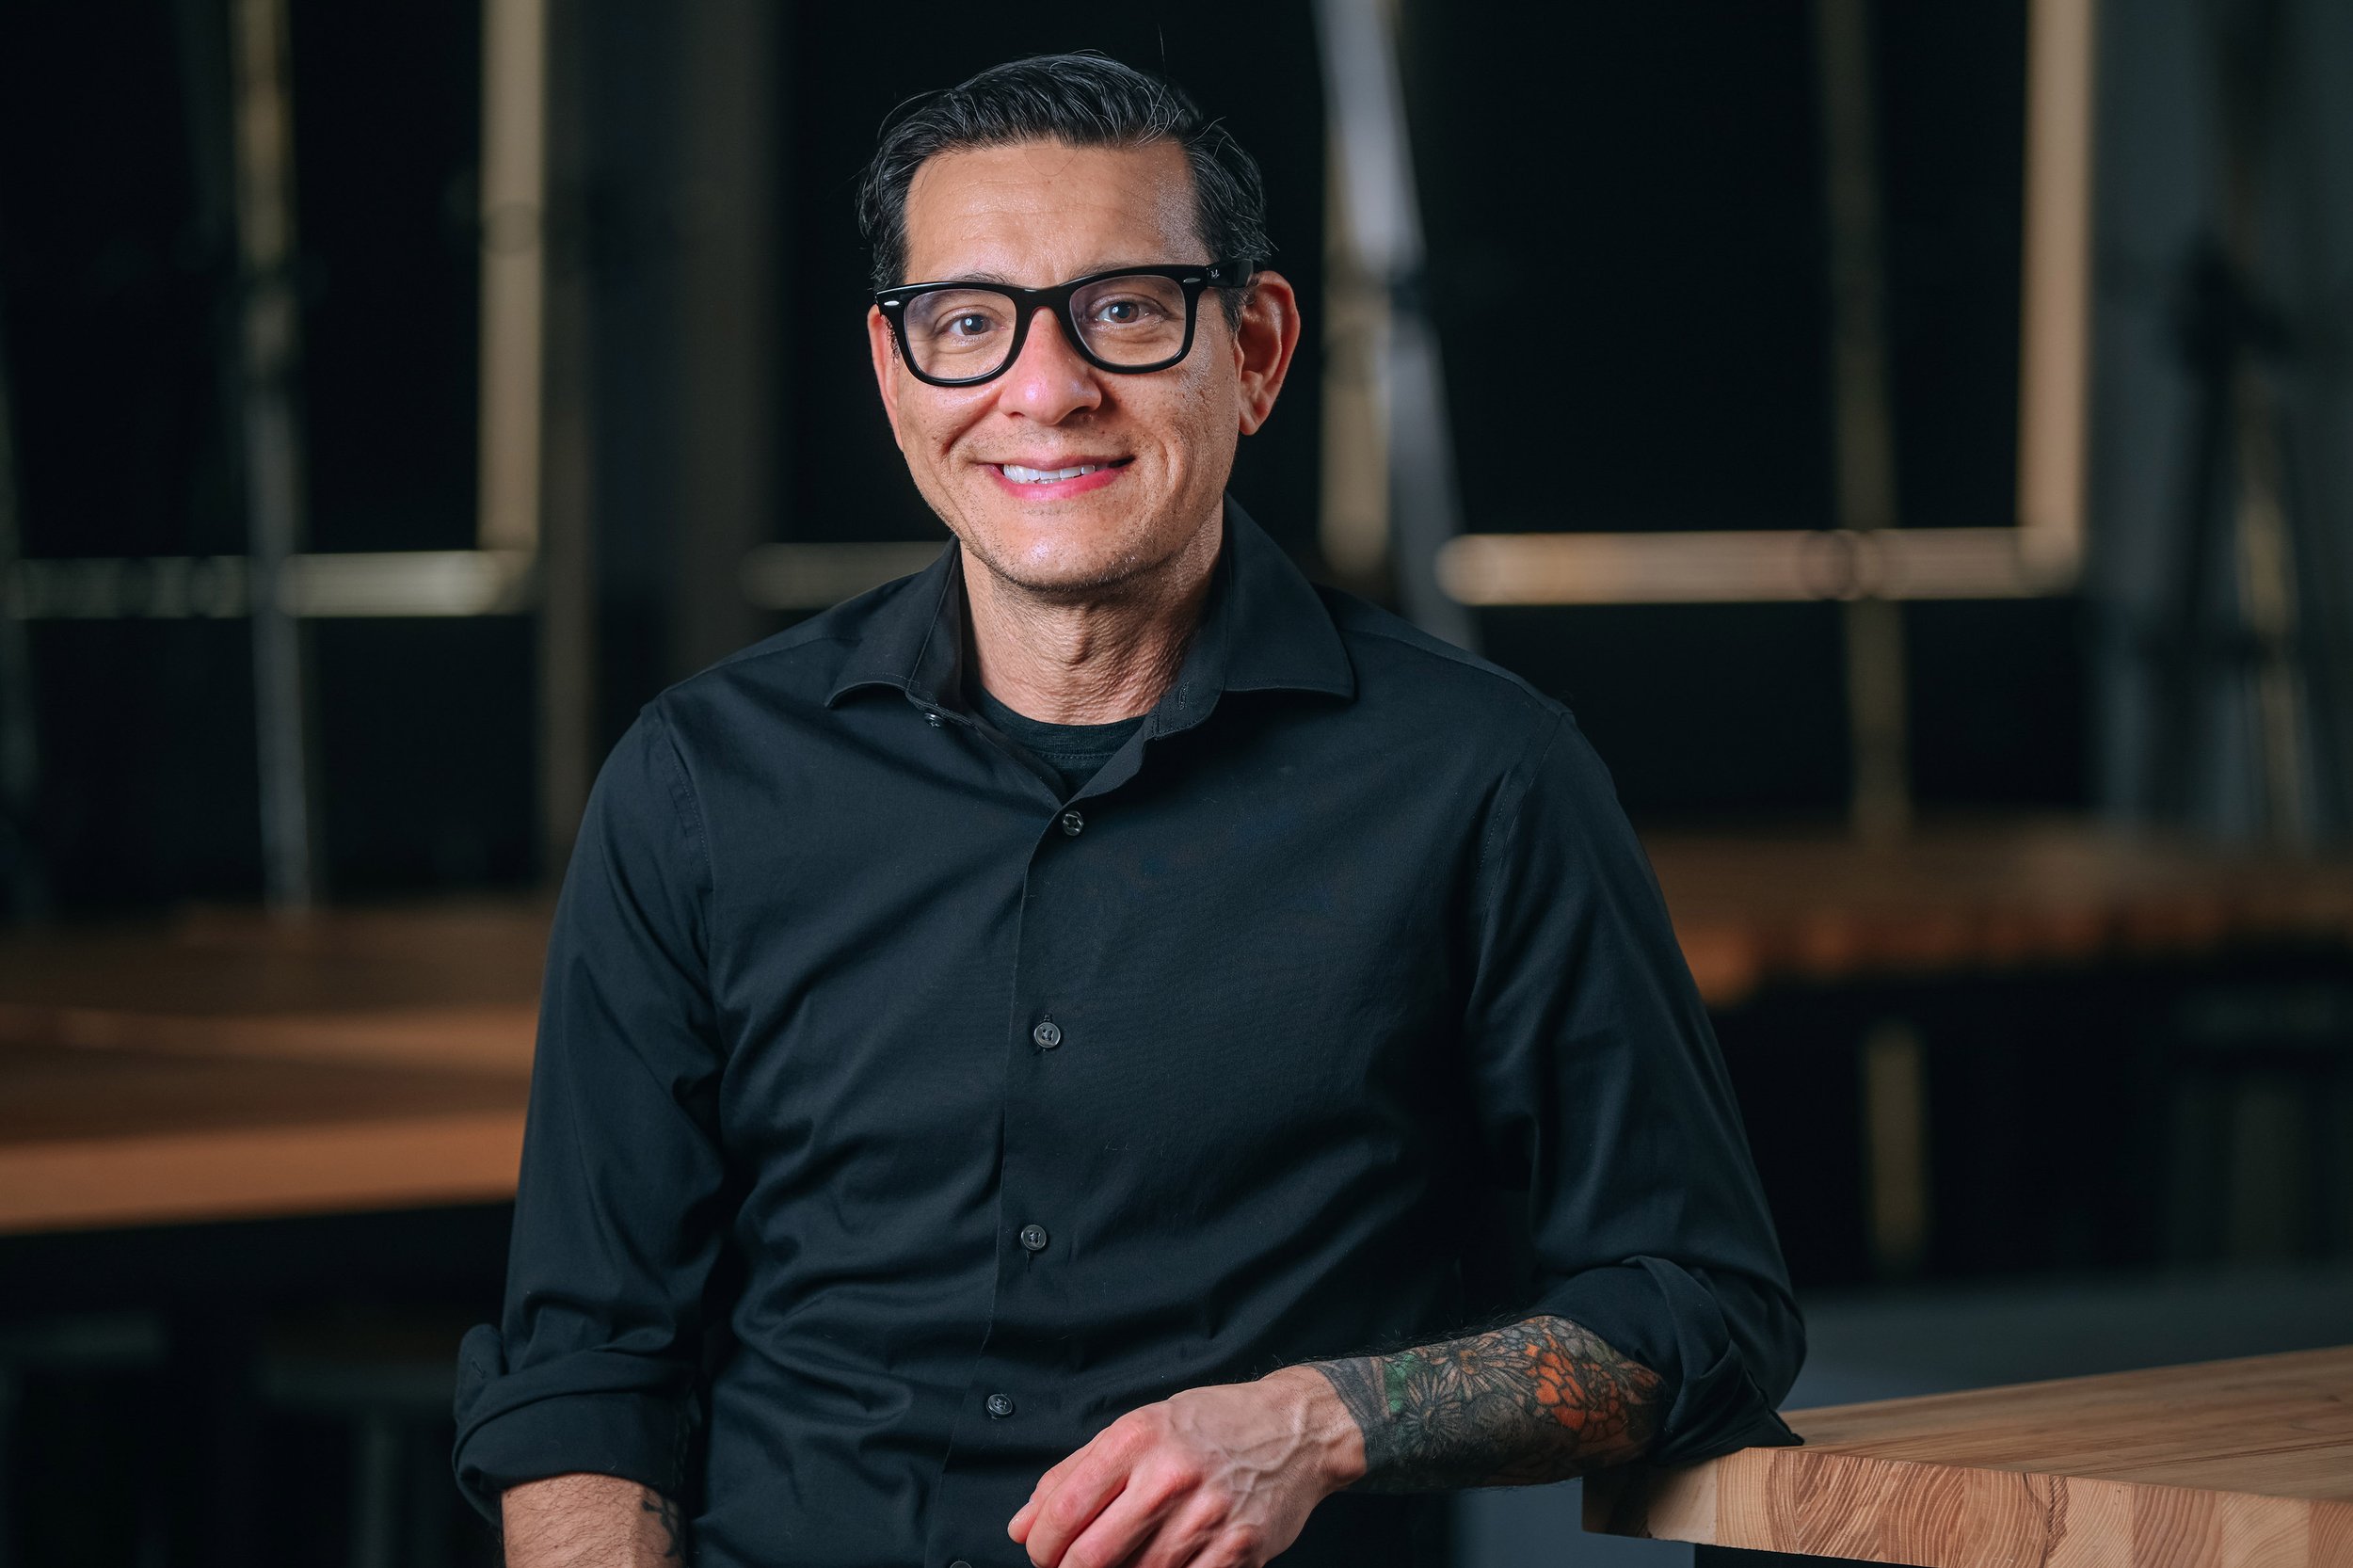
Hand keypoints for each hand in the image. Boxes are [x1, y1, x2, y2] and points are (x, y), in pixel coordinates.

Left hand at [1008, 1367, 1366, 1567]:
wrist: (1297, 1430)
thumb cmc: (1211, 1427)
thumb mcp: (1139, 1427)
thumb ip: (1073, 1474)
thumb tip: (1021, 1526)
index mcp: (1137, 1438)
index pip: (1064, 1509)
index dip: (1040, 1545)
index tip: (1040, 1551)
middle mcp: (1170, 1475)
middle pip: (1091, 1556)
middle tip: (1070, 1567)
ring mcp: (1208, 1516)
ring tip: (1123, 1558)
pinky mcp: (1239, 1550)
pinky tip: (1162, 1565)